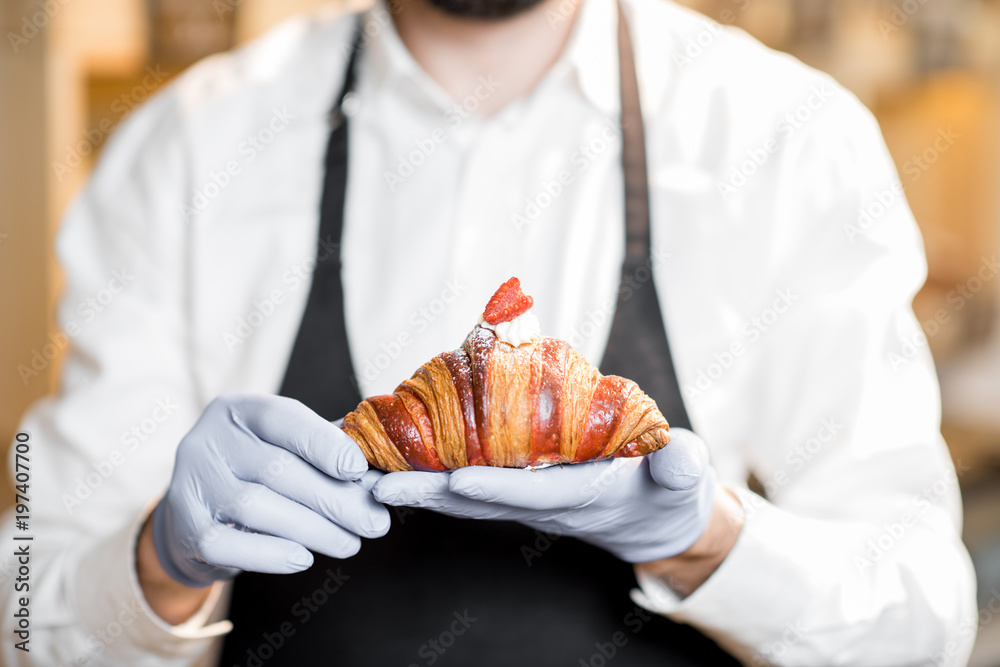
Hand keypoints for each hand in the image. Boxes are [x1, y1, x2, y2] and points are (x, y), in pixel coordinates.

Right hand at [151, 394, 388, 587]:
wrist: (196, 510)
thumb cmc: (257, 471)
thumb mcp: (283, 445)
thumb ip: (326, 448)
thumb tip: (379, 468)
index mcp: (237, 410)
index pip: (282, 417)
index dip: (323, 442)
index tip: (359, 470)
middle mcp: (207, 440)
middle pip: (276, 468)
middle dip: (333, 498)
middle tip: (374, 522)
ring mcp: (190, 484)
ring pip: (256, 506)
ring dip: (312, 529)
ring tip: (350, 543)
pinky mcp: (186, 528)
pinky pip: (229, 545)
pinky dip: (270, 554)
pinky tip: (304, 558)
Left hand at [372, 428, 716, 562]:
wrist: (656, 517)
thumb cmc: (669, 490)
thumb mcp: (684, 477)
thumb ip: (682, 467)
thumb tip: (684, 459)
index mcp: (581, 496)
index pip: (533, 492)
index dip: (496, 485)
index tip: (456, 478)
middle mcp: (542, 502)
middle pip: (478, 498)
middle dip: (429, 491)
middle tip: (377, 484)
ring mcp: (525, 498)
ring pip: (464, 492)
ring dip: (417, 484)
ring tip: (367, 472)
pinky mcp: (517, 488)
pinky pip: (468, 480)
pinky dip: (431, 473)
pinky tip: (398, 460)